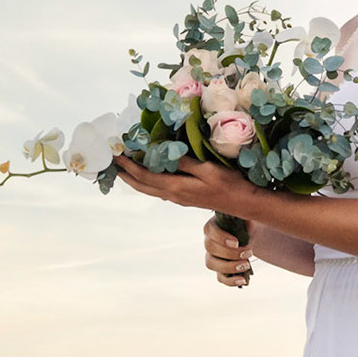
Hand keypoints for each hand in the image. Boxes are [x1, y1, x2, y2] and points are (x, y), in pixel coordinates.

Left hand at [113, 155, 258, 213]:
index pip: (145, 176)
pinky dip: (148, 182)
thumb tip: (165, 153)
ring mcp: (179, 198)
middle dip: (126, 175)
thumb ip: (185, 162)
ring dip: (136, 180)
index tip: (117, 155)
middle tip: (113, 163)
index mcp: (177, 188)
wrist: (244, 203)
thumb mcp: (208, 169)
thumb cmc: (229, 184)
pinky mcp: (186, 198)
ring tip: (125, 170)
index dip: (129, 166)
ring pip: (150, 189)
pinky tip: (149, 178)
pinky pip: (159, 190)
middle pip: (143, 186)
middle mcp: (174, 195)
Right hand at [204, 215, 251, 287]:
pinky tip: (243, 280)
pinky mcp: (219, 270)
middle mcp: (208, 241)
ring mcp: (212, 256)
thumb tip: (248, 218)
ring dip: (229, 267)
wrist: (250, 235)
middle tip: (248, 252)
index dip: (221, 238)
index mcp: (213, 226)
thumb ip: (245, 215)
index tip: (237, 242)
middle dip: (229, 253)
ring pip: (212, 264)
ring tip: (246, 265)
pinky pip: (220, 278)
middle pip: (210, 248)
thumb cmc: (246, 223)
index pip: (210, 231)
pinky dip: (231, 281)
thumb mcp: (246, 216)